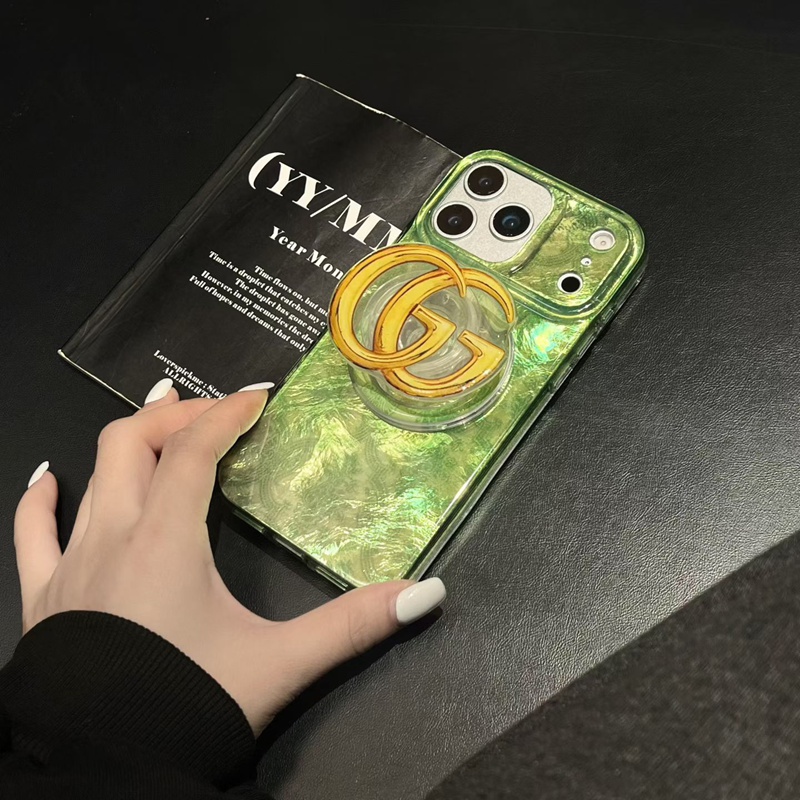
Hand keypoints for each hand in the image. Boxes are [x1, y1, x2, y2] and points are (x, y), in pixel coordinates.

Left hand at [14, 378, 445, 734]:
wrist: (102, 775)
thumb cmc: (186, 708)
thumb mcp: (279, 664)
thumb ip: (352, 625)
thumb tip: (425, 592)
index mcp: (165, 540)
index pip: (193, 450)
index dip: (226, 413)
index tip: (258, 395)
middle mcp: (112, 536)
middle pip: (133, 444)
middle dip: (177, 415)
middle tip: (217, 413)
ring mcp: (70, 564)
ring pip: (92, 474)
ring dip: (127, 440)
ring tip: (157, 412)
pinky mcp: (44, 595)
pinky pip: (32, 531)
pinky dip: (43, 497)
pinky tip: (51, 477)